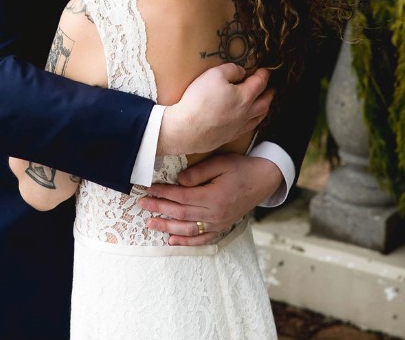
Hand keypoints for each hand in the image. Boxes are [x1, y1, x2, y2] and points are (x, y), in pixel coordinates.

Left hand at [139, 154, 283, 245]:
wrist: (262, 180)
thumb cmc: (240, 168)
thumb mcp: (220, 163)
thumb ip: (199, 172)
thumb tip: (179, 180)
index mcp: (213, 197)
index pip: (181, 197)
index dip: (163, 193)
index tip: (148, 189)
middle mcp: (214, 214)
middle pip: (181, 214)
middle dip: (159, 209)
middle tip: (142, 205)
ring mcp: (218, 223)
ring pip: (187, 230)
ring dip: (167, 227)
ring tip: (151, 223)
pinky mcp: (221, 227)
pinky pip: (201, 239)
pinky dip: (186, 242)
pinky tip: (172, 240)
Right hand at [157, 63, 272, 155]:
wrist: (186, 129)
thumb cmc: (200, 100)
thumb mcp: (214, 74)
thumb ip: (231, 70)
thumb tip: (241, 72)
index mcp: (245, 97)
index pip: (260, 83)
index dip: (264, 75)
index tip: (266, 70)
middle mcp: (246, 114)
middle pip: (264, 103)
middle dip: (269, 94)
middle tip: (272, 88)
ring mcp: (238, 127)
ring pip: (258, 118)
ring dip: (264, 109)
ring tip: (265, 104)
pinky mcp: (229, 136)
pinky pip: (248, 128)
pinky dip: (253, 121)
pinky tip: (249, 120)